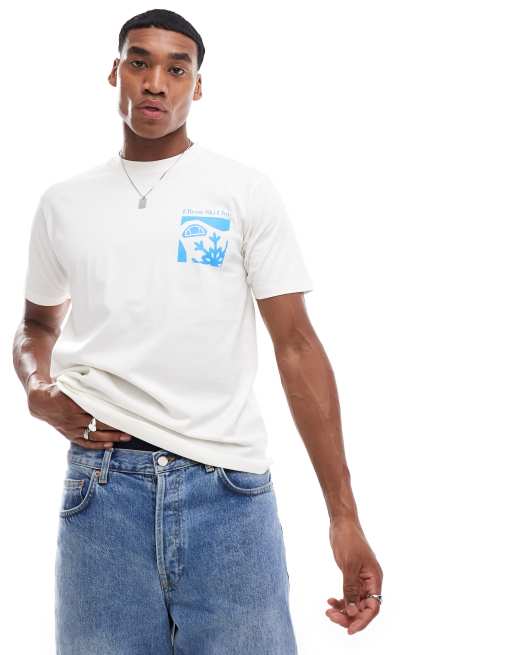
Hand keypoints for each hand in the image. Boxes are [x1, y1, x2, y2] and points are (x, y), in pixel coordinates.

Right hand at [27, 379, 132, 448]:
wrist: (41, 402)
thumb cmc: (60, 388)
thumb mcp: (71, 382)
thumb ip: (86, 384)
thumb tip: (105, 378)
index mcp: (74, 403)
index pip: (97, 409)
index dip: (111, 412)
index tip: (126, 412)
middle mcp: (73, 418)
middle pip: (99, 423)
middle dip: (116, 426)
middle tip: (132, 426)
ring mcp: (71, 428)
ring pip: (94, 436)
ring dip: (111, 437)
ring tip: (126, 438)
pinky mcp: (70, 435)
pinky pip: (85, 443)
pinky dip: (97, 445)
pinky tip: (110, 445)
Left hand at [325, 518, 382, 634]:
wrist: (342, 523)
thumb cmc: (348, 540)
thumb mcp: (348, 565)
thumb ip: (351, 589)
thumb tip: (351, 612)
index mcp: (375, 578)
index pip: (373, 607)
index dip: (362, 620)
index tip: (349, 629)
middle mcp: (370, 581)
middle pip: (363, 607)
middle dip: (348, 616)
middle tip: (331, 617)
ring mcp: (361, 579)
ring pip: (354, 602)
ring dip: (343, 610)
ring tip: (328, 611)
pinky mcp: (352, 576)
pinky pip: (348, 594)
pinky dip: (340, 600)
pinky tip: (329, 601)